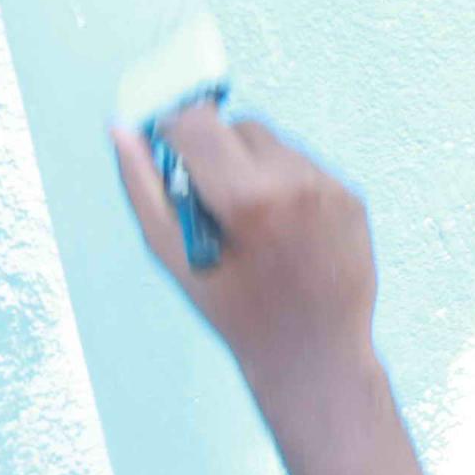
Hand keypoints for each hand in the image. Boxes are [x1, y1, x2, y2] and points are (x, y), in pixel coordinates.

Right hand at [114, 105, 380, 409]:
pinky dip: (285, 183)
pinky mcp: (353, 197)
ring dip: (251, 165)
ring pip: (275, 144)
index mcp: (250, 196)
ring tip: (247, 220)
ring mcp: (332, 188)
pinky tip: (281, 228)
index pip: (198, 122)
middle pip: (239, 127)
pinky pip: (306, 167)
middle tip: (206, 198)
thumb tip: (122, 129)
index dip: (173, 132)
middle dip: (215, 150)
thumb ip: (143, 186)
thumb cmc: (234, 310)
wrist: (315, 352)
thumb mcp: (172, 254)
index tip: (165, 149)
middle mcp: (299, 182)